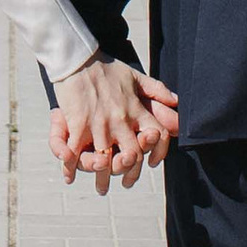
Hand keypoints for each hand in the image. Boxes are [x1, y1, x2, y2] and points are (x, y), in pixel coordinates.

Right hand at [49, 58, 180, 192]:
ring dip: (103, 178)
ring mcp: (99, 124)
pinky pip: (77, 153)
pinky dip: (72, 168)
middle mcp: (121, 120)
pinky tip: (70, 178)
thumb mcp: (136, 76)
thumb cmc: (106, 68)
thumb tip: (176, 101)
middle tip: (127, 183)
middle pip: (134, 155)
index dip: (159, 152)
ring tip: (102, 188)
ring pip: (107, 161)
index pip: (158, 135)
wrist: (78, 58)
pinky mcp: (79, 125)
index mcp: (136, 110)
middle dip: (130, 173)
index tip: (154, 163)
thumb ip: (157, 90)